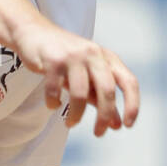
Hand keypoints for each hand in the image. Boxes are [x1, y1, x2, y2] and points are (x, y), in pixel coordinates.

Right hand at [14, 19, 139, 134]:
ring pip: (80, 93)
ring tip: (70, 123)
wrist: (33, 32)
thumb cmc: (65, 57)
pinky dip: (54, 103)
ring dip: (76, 115)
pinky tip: (53, 105)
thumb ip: (100, 97)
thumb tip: (117, 124)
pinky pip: (55, 89)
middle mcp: (93, 54)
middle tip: (99, 133)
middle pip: (106, 89)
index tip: (127, 125)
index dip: (132, 105)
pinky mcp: (53, 59)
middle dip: (104, 116)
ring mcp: (73, 56)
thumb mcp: (87, 74)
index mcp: (106, 57)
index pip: (128, 81)